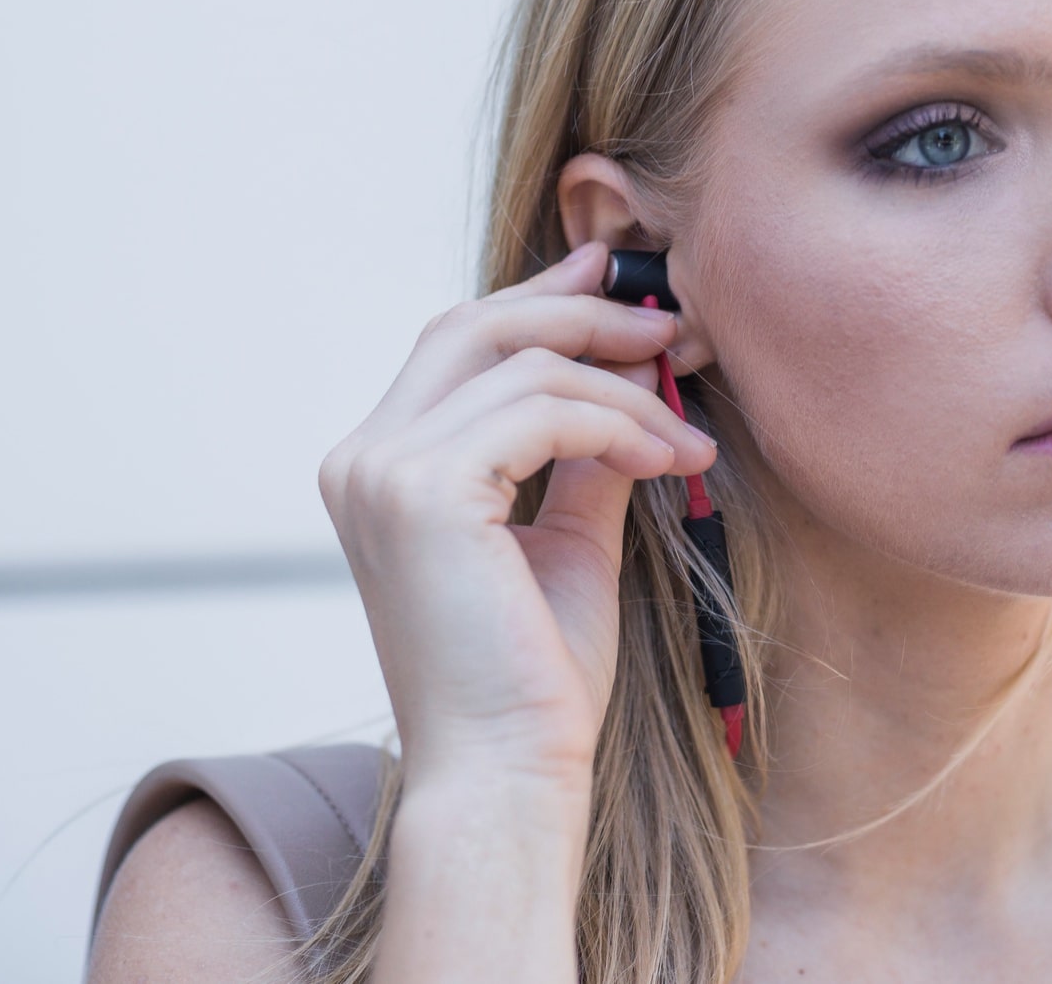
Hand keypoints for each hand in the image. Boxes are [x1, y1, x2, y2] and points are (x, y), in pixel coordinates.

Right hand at [317, 240, 715, 796]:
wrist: (507, 771)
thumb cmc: (534, 676)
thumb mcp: (567, 538)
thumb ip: (583, 455)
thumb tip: (629, 374)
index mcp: (379, 467)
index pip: (458, 344)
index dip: (539, 297)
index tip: (617, 279)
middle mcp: (362, 458)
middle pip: (478, 325)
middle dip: (584, 312)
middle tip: (671, 325)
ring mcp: (382, 471)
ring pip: (525, 363)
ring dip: (626, 388)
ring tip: (688, 436)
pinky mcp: (423, 490)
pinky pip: (545, 410)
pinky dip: (619, 423)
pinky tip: (668, 459)